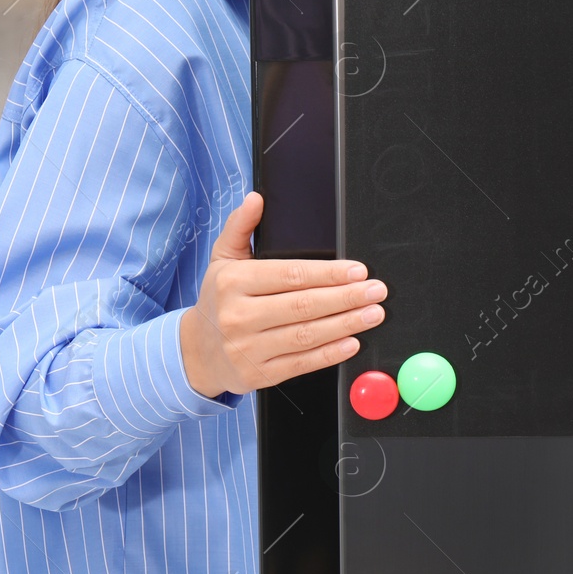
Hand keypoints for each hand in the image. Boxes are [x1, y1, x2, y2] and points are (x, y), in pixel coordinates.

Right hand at [179, 192, 385, 397]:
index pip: (290, 275)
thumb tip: (256, 199)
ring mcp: (247, 348)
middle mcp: (238, 316)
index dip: (328, 274)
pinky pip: (301, 363)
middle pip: (303, 305)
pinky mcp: (258, 374)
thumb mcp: (222, 259)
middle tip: (376, 291)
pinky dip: (329, 354)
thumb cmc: (218, 300)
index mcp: (233, 282)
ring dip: (346, 324)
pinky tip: (352, 342)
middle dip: (346, 298)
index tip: (357, 271)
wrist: (196, 351)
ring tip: (372, 314)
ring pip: (306, 335)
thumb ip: (240, 227)